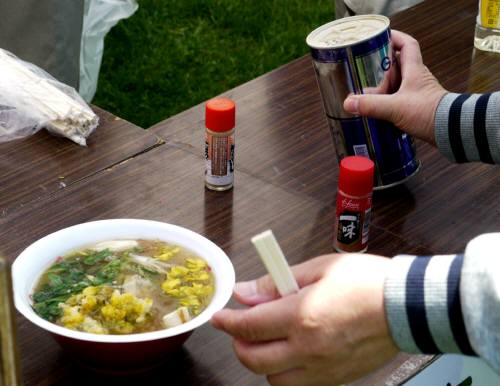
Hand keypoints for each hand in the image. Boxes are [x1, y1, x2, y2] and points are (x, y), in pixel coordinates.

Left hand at [211, 254, 398, 385]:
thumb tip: (246, 291)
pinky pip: (299, 385)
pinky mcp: (337, 379)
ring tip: (269, 341)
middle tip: (241, 329)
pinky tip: (292, 353)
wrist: (406, 306)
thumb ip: (277, 282)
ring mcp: (323, 368)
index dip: (228, 322)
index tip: (220, 317)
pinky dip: (286, 373)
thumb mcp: (318, 269)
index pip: (249, 326)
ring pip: (274, 380)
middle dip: (238, 344)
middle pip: (255, 360)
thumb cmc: (366, 282)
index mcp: (303, 316)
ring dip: (262, 362)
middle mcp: (309, 349)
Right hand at [343, 30, 446, 145]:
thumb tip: (349, 102)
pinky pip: (399, 99)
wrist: (449, 131)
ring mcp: (418, 94)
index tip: (380, 37)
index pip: (407, 45)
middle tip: (364, 69)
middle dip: (382, 66)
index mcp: (415, 70)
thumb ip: (371, 105)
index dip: (395, 38)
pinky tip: (376, 109)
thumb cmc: (427, 112)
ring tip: (364, 92)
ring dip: (383, 87)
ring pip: (398, 84)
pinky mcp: (417, 107)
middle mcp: (417, 79)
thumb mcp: (395, 107)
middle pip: (398, 65)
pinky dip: (387, 102)